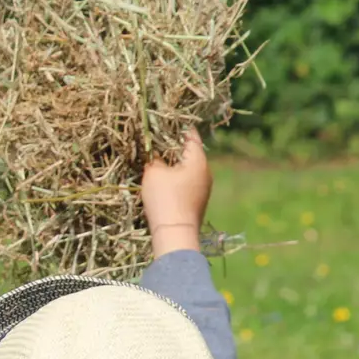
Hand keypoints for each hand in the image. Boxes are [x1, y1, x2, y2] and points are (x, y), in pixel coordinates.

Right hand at [141, 126, 211, 257]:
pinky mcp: (198, 200)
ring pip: (187, 167)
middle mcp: (206, 171)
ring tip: (154, 162)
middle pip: (189, 151)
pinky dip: (175, 177)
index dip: (174, 127)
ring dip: (172, 163)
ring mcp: (204, 187)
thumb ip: (154, 156)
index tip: (159, 123)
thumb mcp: (153, 172)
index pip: (189, 134)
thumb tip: (155, 150)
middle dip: (171, 146)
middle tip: (153, 142)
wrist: (176, 235)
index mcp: (198, 159)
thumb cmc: (165, 199)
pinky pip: (187, 181)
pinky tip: (161, 182)